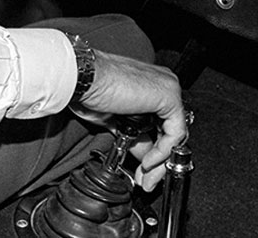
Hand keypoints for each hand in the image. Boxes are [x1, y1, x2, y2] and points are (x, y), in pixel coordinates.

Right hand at [71, 49, 185, 189]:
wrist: (83, 77)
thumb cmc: (91, 89)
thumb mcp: (115, 119)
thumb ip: (134, 135)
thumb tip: (143, 153)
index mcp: (152, 85)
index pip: (163, 124)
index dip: (154, 150)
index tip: (143, 168)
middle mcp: (163, 84)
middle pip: (170, 131)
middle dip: (157, 161)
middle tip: (146, 178)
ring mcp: (168, 88)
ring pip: (175, 135)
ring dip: (159, 162)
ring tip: (146, 177)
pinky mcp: (169, 96)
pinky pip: (174, 134)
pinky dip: (162, 152)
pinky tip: (147, 162)